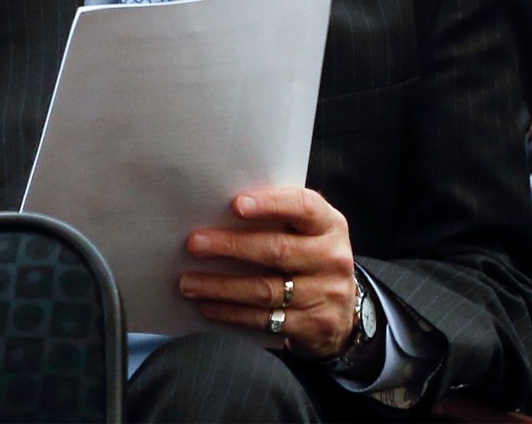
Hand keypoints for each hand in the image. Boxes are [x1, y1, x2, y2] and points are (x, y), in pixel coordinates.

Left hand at [179, 186, 356, 358]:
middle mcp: (332, 258)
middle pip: (277, 250)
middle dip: (230, 246)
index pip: (303, 206)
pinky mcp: (312, 326)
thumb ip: (278, 216)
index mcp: (329, 224)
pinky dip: (231, 313)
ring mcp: (325, 294)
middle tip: (194, 244)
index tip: (236, 205)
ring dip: (221, 286)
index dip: (270, 204)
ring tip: (188, 282)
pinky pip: (265, 319)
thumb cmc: (310, 255)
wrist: (343, 309)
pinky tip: (207, 306)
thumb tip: (219, 208)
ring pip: (265, 290)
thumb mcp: (307, 230)